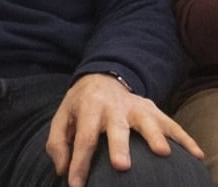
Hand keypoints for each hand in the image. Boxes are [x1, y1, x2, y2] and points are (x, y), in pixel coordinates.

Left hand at [46, 73, 203, 186]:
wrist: (101, 79)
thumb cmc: (80, 107)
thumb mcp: (62, 118)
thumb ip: (58, 143)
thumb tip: (63, 170)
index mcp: (88, 108)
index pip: (84, 138)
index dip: (79, 162)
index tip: (76, 185)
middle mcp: (113, 107)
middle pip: (116, 128)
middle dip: (119, 147)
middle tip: (122, 166)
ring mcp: (136, 108)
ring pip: (147, 122)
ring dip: (155, 136)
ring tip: (162, 153)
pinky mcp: (154, 110)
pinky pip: (172, 125)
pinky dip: (185, 139)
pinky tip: (197, 155)